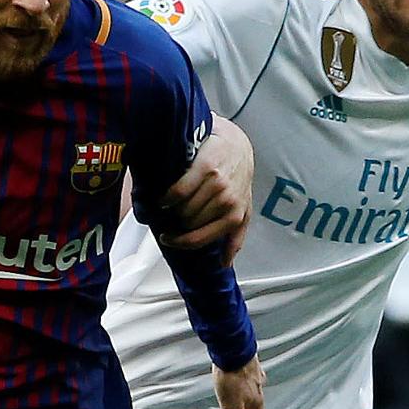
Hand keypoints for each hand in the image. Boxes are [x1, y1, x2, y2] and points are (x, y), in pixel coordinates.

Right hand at [159, 116, 254, 264]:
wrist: (236, 145)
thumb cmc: (237, 178)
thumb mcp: (243, 209)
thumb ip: (235, 237)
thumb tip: (224, 263)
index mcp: (235, 216)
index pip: (200, 239)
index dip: (179, 242)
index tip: (168, 239)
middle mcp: (227, 202)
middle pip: (187, 223)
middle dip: (177, 221)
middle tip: (173, 214)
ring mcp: (217, 185)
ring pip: (183, 208)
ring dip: (172, 209)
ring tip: (171, 203)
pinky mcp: (205, 169)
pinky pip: (179, 191)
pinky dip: (168, 197)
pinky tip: (165, 196)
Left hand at [213, 355, 266, 408]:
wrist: (232, 348)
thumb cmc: (231, 378)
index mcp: (255, 403)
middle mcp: (259, 390)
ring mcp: (255, 376)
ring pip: (256, 395)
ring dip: (252, 405)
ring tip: (246, 408)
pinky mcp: (249, 364)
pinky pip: (251, 380)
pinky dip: (249, 388)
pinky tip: (243, 383)